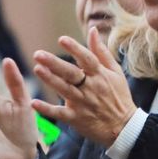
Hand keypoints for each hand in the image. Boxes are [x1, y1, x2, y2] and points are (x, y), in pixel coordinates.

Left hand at [30, 27, 136, 147]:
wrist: (123, 127)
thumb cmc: (119, 96)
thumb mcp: (115, 72)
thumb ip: (101, 52)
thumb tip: (91, 30)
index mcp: (100, 75)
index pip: (87, 59)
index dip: (75, 49)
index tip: (61, 40)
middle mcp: (91, 88)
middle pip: (71, 74)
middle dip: (55, 64)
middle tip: (38, 54)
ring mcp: (83, 104)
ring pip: (64, 90)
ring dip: (50, 80)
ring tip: (37, 69)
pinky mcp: (76, 118)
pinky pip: (60, 113)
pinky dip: (47, 109)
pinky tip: (34, 103)